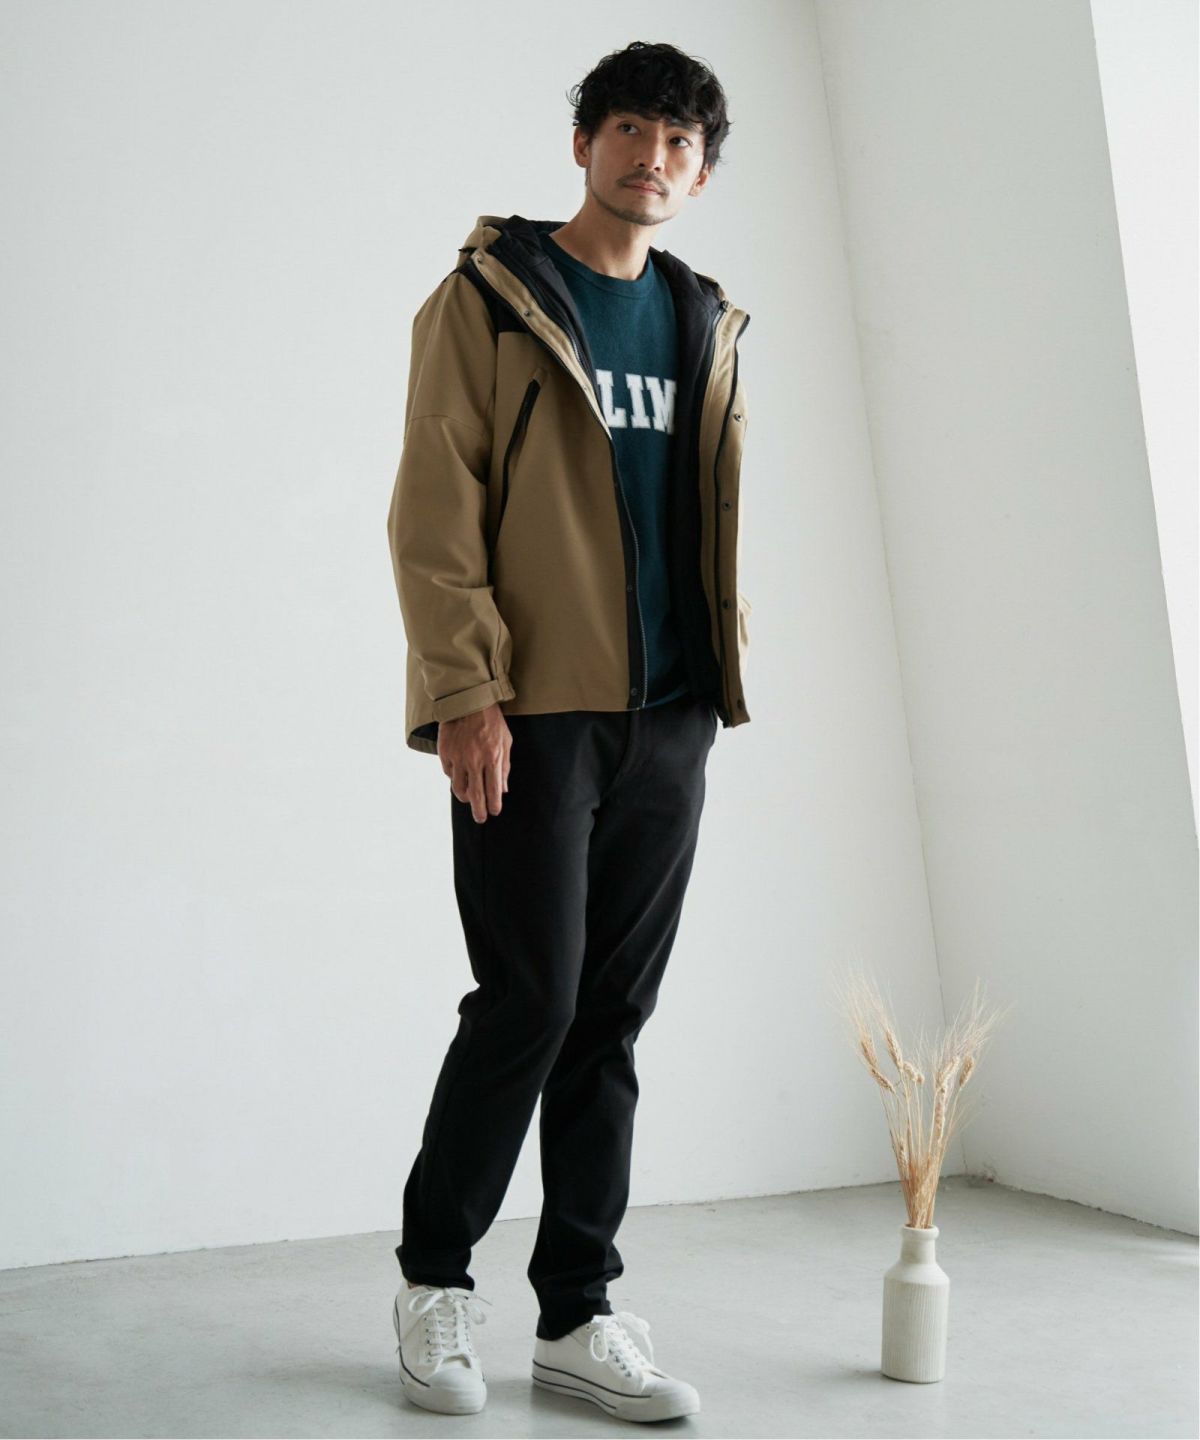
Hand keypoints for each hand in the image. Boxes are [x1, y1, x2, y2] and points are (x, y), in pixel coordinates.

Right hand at [438, 703, 511, 822]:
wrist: (468, 702)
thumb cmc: (491, 722)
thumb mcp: (506, 741)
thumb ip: (505, 767)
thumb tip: (504, 789)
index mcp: (493, 758)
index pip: (493, 790)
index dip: (494, 805)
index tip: (494, 812)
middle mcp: (474, 761)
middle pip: (475, 795)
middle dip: (479, 811)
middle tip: (480, 819)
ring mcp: (458, 758)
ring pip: (458, 788)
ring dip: (465, 797)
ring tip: (469, 799)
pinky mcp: (445, 753)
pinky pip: (449, 773)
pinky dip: (455, 778)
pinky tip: (460, 777)